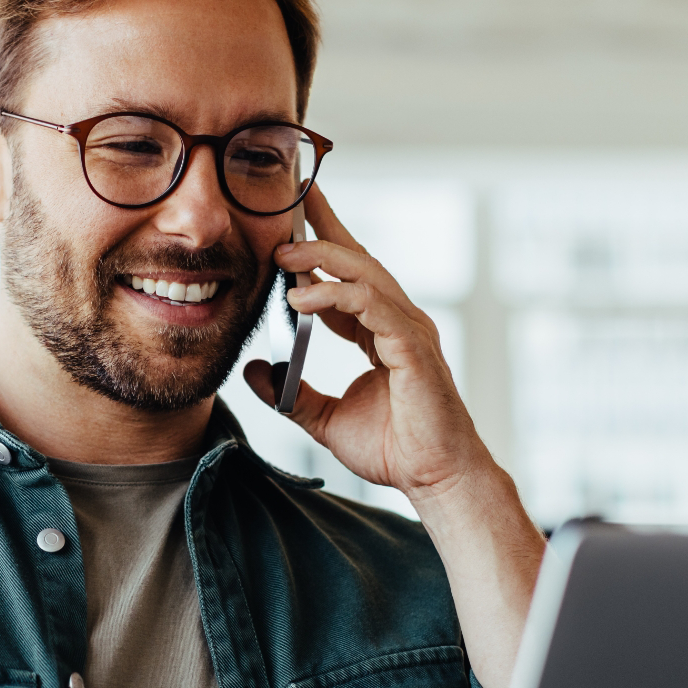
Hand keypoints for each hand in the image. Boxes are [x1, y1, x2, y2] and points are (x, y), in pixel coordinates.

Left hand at [243, 189, 492, 501]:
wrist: (433, 478)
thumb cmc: (395, 449)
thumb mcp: (325, 418)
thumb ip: (291, 394)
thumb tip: (253, 373)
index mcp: (380, 331)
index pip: (348, 276)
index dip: (320, 246)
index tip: (290, 220)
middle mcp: (398, 322)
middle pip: (358, 260)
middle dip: (324, 228)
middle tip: (287, 209)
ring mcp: (409, 330)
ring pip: (365, 274)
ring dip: (322, 258)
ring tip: (282, 257)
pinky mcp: (412, 347)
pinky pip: (371, 306)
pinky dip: (335, 296)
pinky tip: (301, 297)